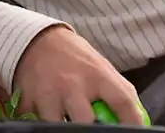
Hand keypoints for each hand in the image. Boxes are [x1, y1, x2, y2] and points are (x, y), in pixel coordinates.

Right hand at [14, 25, 142, 123]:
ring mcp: (50, 95)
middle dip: (91, 128)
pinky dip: (45, 122)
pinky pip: (38, 123)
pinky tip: (48, 113)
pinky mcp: (28, 103)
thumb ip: (117, 90)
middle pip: (87, 122)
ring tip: (68, 118)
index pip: (123, 101)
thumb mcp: (101, 67)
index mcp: (98, 75)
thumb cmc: (76, 58)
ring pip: (58, 127)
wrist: (39, 41)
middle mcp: (74, 86)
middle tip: (94, 127)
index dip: (132, 120)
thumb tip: (136, 115)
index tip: (134, 131)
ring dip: (64, 125)